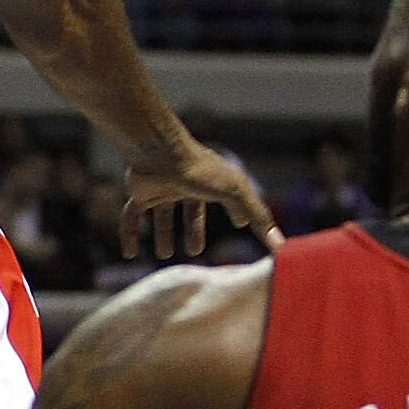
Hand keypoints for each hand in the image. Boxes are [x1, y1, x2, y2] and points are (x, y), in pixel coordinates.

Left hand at [121, 136, 281, 261]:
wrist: (159, 153)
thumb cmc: (200, 170)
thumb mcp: (236, 194)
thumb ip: (257, 217)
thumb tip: (280, 245)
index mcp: (211, 180)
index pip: (226, 198)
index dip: (234, 210)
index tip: (239, 222)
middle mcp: (186, 183)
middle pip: (190, 210)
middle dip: (193, 230)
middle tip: (193, 252)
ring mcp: (162, 187)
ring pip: (161, 213)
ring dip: (163, 234)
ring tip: (162, 256)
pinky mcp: (140, 192)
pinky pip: (131, 216)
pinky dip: (129, 235)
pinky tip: (129, 254)